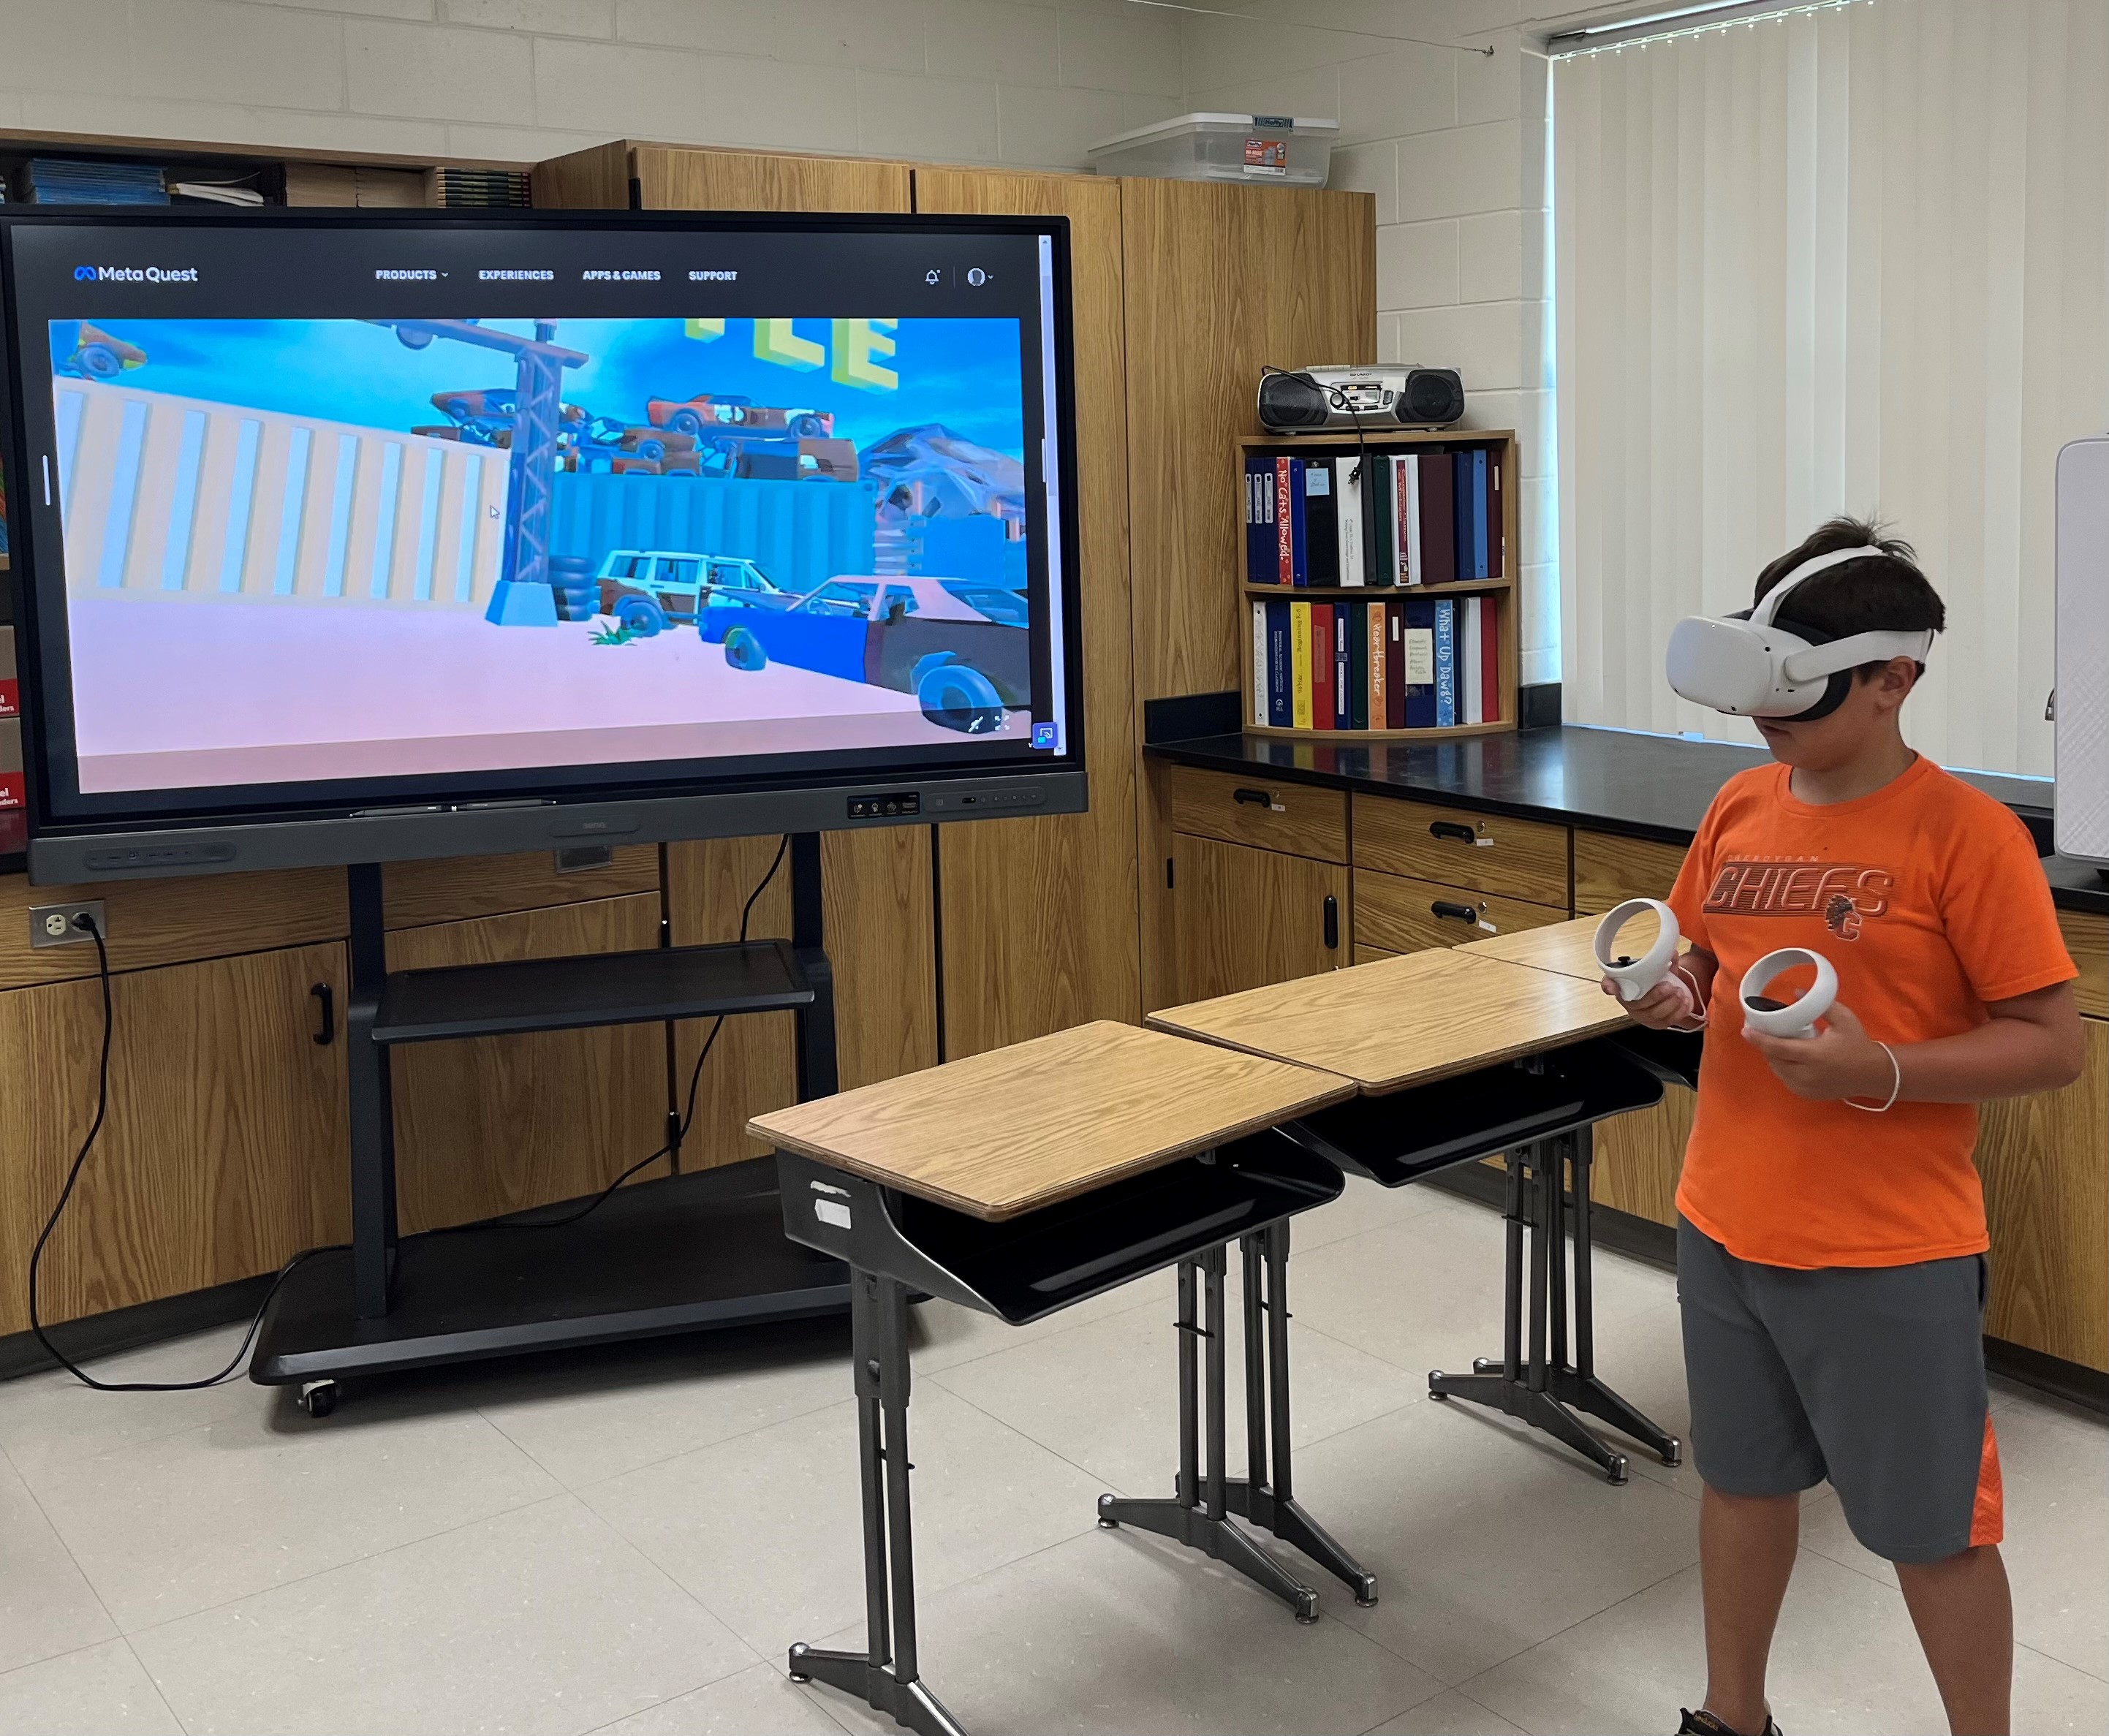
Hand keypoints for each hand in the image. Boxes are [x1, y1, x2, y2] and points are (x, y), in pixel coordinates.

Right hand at [1601, 970, 1697, 1030]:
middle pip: (1637, 1005)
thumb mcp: (1657, 968)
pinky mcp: (1655, 1024)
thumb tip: (1671, 953)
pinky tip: (1685, 1003)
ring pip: (1653, 1015)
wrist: (1667, 992)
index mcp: (1622, 986)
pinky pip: (1665, 1022)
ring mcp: (1641, 1016)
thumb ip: (1662, 961)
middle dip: (1654, 996)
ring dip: (1669, 1005)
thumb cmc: (1656, 979)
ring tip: (1681, 993)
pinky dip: (1677, 1013)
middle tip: (1669, 987)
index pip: (1608, 986)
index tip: (1612, 986)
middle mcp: (1628, 1003)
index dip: (1609, 987)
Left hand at [1742, 1000, 1895, 1100]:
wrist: (1873, 1073)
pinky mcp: (1807, 1095)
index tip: (1745, 1030)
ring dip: (1773, 1056)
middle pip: (1774, 1059)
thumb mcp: (1844, 1019)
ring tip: (1776, 1042)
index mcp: (1814, 1055)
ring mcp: (1806, 1088)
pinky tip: (1787, 1056)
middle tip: (1763, 1031)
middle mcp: (1807, 1075)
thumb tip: (1796, 992)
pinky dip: (1783, 1067)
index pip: (1777, 1048)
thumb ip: (1821, 1005)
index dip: (1759, 1039)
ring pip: (1778, 1070)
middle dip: (1766, 1045)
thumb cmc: (1858, 1043)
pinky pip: (1786, 1079)